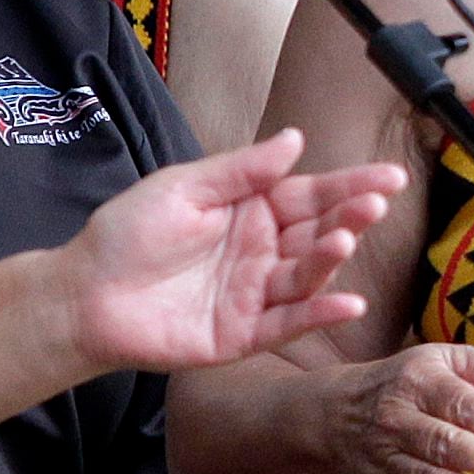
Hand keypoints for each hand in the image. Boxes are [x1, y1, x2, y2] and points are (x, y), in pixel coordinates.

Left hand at [62, 130, 403, 372]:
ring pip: (307, 276)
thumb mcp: (183, 187)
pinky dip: (319, 314)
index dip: (351, 185)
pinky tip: (346, 302)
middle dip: (350, 218)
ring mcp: (255, 294)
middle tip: (374, 204)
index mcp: (250, 211)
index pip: (311, 195)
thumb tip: (295, 139)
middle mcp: (261, 252)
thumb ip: (241, 169)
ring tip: (344, 239)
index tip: (390, 177)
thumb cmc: (125, 235)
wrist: (83, 294)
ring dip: (332, 259)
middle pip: (317, 233)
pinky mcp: (243, 335)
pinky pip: (288, 324)